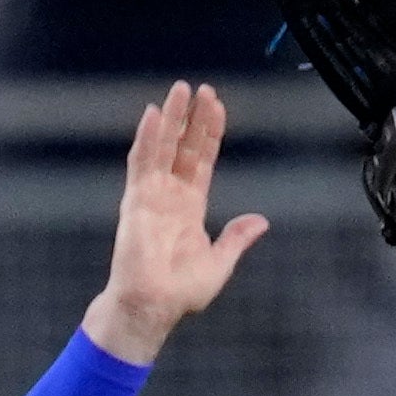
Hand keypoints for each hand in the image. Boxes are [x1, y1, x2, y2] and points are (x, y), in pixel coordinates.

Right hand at [81, 82, 270, 363]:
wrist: (153, 306)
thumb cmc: (181, 292)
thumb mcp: (220, 262)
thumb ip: (237, 238)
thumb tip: (260, 221)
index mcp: (190, 206)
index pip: (201, 161)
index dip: (209, 134)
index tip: (217, 107)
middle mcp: (169, 194)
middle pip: (183, 147)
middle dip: (192, 118)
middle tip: (201, 88)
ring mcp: (151, 194)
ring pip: (162, 147)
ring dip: (170, 118)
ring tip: (179, 89)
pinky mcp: (136, 200)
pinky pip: (141, 163)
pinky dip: (146, 138)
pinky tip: (153, 114)